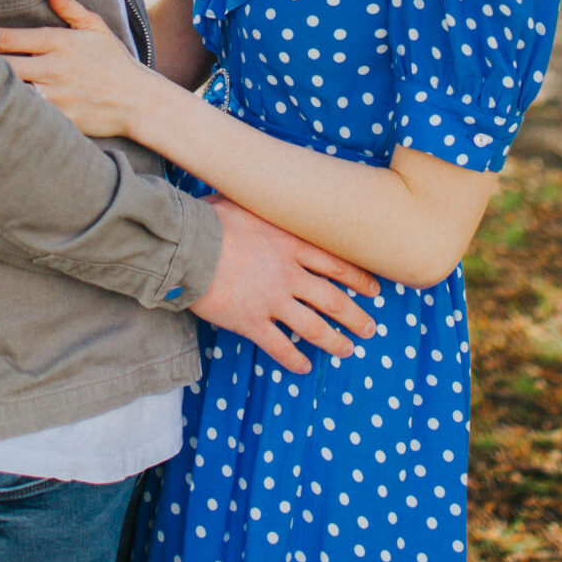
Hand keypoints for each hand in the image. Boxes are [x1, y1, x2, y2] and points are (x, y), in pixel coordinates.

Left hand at [0, 0, 151, 139]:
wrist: (137, 100)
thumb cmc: (114, 61)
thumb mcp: (95, 27)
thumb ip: (68, 5)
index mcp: (58, 43)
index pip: (9, 38)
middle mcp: (52, 69)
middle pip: (2, 66)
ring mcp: (54, 96)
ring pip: (10, 92)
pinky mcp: (58, 120)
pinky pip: (27, 117)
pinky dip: (12, 113)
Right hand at [191, 198, 379, 375]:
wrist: (187, 246)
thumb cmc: (212, 218)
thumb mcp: (247, 201)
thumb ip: (266, 207)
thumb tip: (270, 193)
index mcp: (291, 244)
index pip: (336, 265)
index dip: (359, 279)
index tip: (374, 290)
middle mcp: (288, 274)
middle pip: (333, 300)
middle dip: (356, 317)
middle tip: (371, 328)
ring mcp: (271, 300)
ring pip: (313, 327)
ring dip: (334, 341)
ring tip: (348, 350)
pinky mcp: (250, 322)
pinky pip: (278, 347)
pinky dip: (293, 360)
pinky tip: (303, 368)